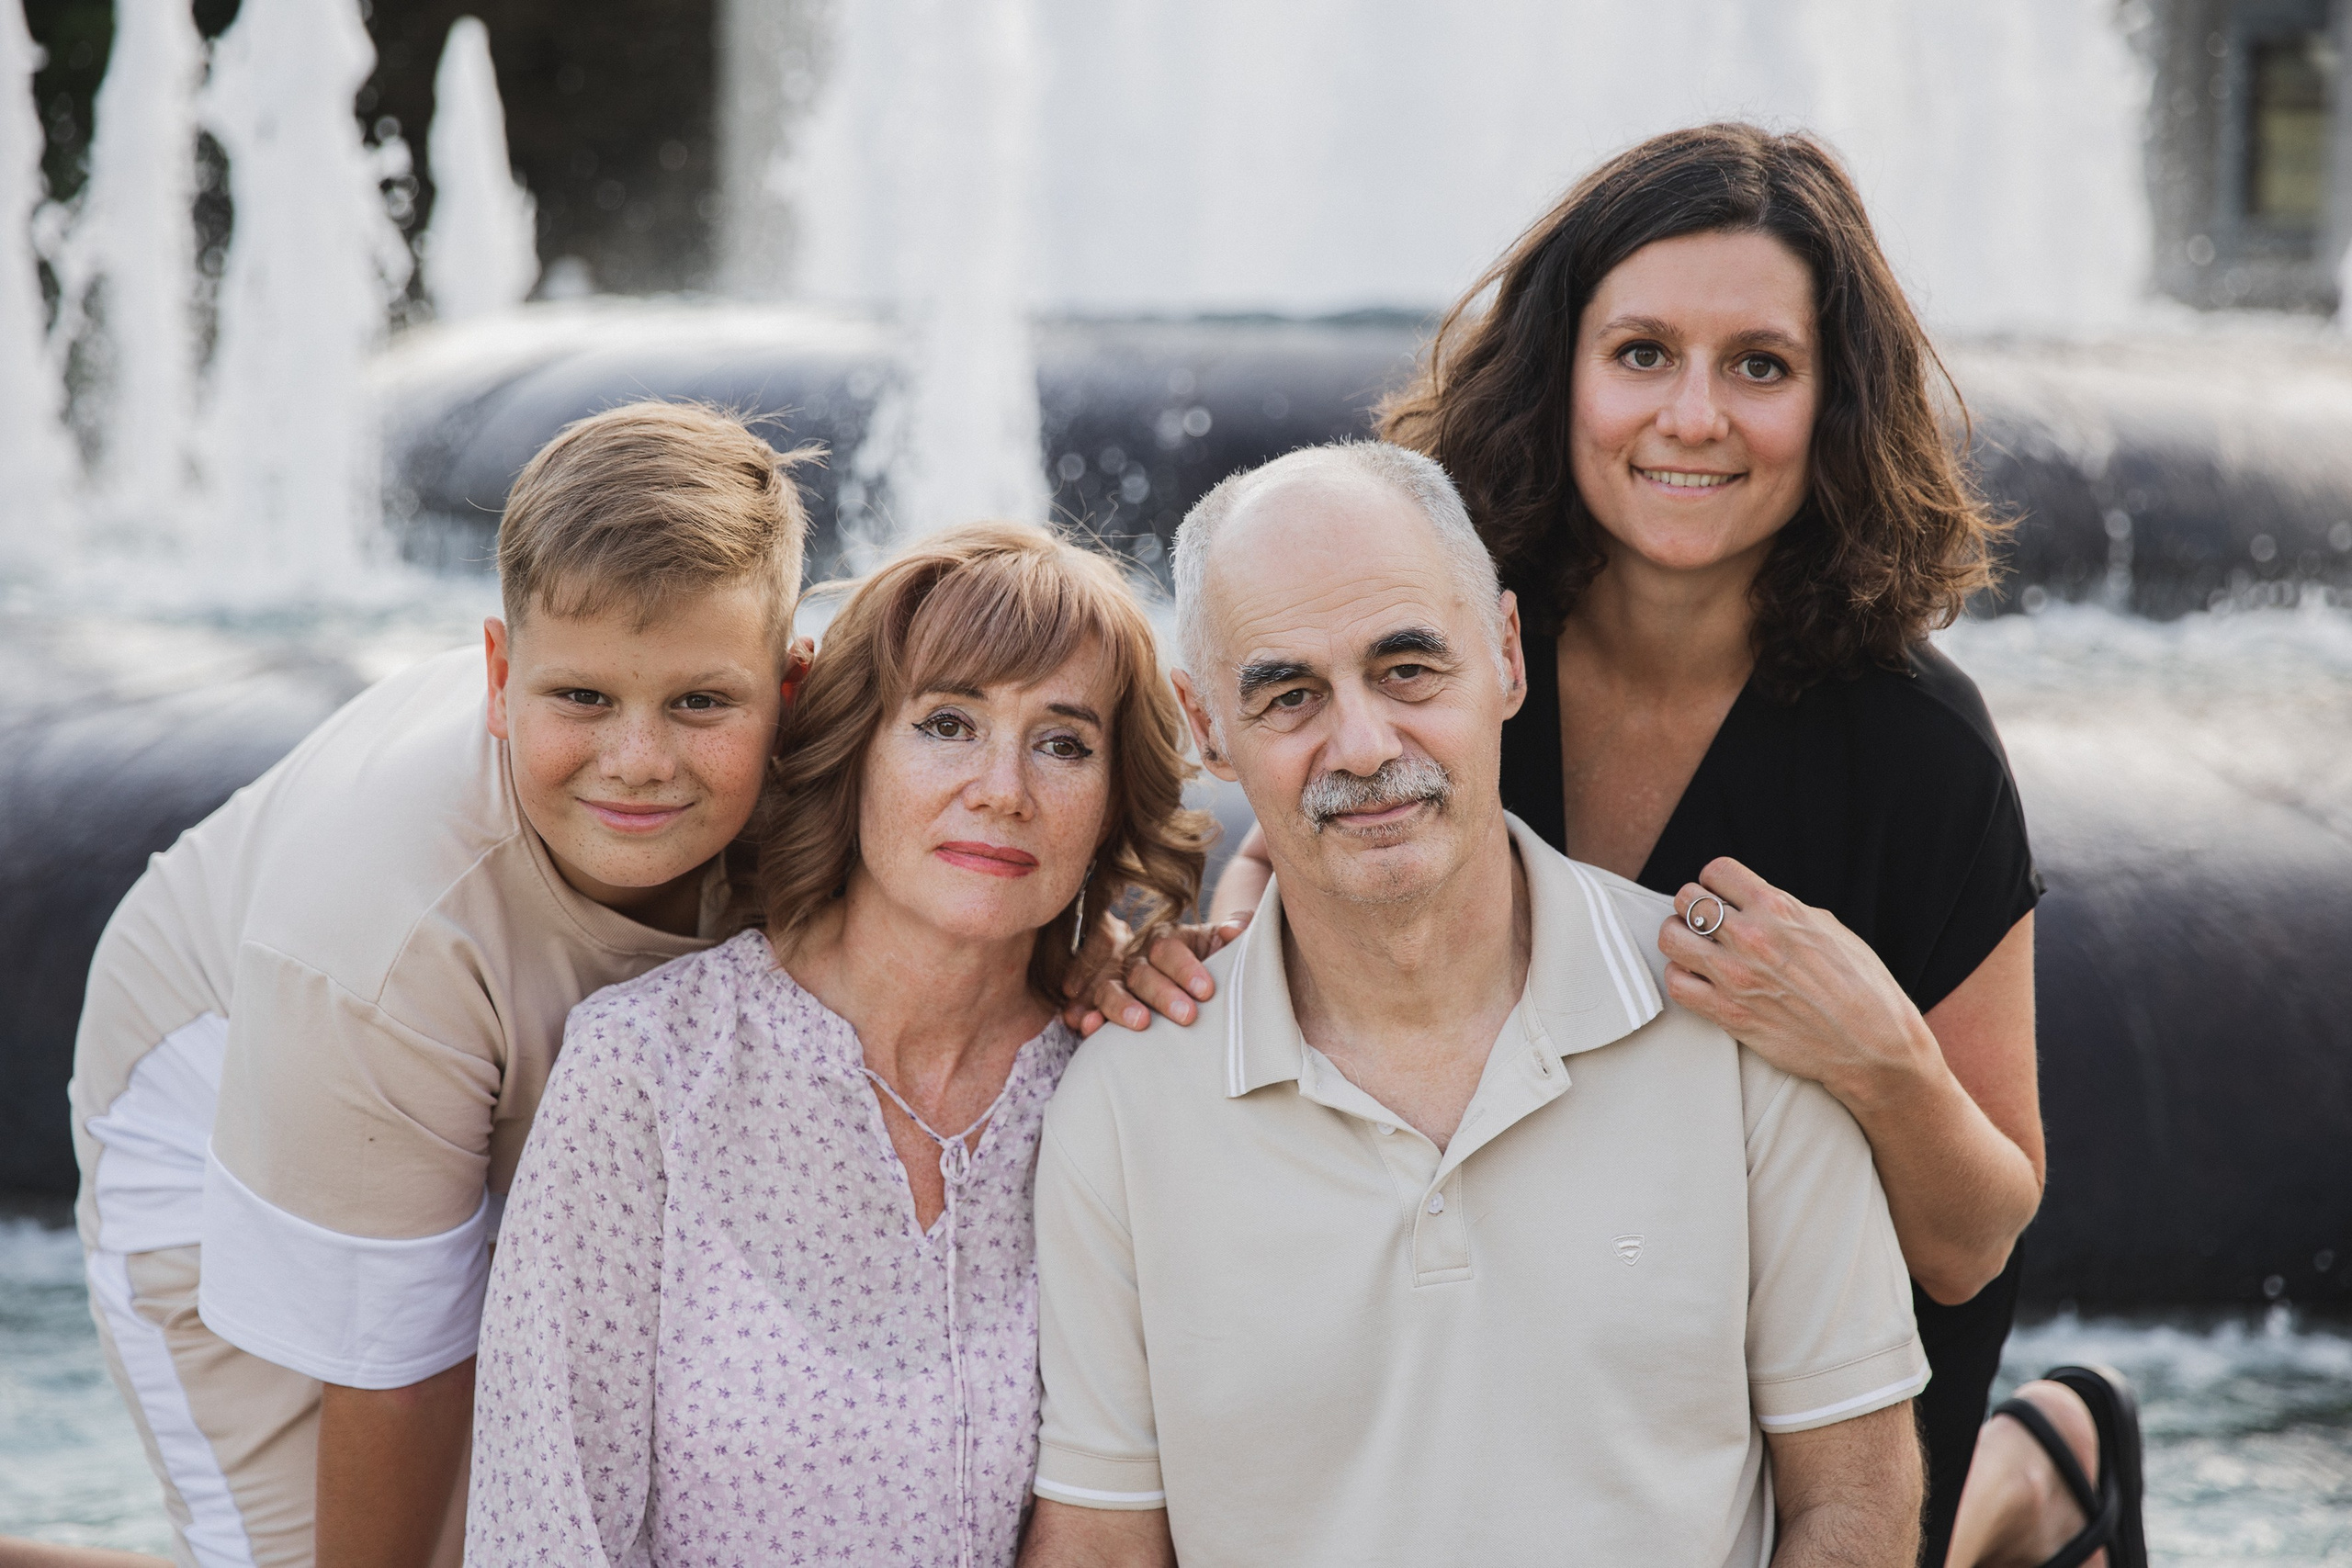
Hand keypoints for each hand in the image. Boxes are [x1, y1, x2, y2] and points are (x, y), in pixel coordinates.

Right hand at [1060, 911, 1251, 1035]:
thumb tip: (1237, 931)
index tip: (1207, 990)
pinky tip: (1087, 1026)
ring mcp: (1117, 981)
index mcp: (1165, 940)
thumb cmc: (1204, 961)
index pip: (1171, 949)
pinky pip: (1091, 1008)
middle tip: (1187, 1016)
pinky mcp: (1103, 1004)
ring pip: (1111, 989)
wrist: (1183, 975)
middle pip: (1143, 972)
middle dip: (1164, 994)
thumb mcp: (1216, 944)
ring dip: (1123, 1005)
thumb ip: (1229, 935)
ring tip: (1141, 1023)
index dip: (1187, 968)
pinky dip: (1087, 1017)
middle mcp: (1137, 957)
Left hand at [1656, 857, 1936, 1102]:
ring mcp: (1734, 976)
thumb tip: (1758, 904)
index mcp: (1779, 909)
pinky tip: (1697, 980)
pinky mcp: (1727, 1013)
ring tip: (1694, 949)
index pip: (1716, 871)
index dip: (1715, 882)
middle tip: (1704, 923)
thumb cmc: (1861, 987)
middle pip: (1686, 899)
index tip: (1721, 896)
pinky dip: (1680, 978)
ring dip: (1678, 939)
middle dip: (1692, 907)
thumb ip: (1786, 911)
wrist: (1873, 1045)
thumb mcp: (1830, 929)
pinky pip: (1676, 983)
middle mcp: (1751, 937)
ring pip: (1670, 938)